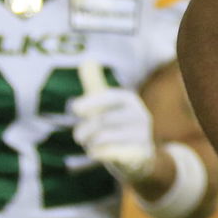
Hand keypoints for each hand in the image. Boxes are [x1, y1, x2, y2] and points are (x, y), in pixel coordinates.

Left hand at [70, 60, 157, 182]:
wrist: (141, 156)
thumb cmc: (117, 125)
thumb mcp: (108, 104)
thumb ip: (96, 85)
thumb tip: (87, 60)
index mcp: (130, 100)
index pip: (110, 96)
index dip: (91, 101)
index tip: (74, 108)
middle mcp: (140, 116)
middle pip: (103, 120)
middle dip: (84, 129)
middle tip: (78, 137)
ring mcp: (142, 136)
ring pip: (105, 138)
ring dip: (91, 143)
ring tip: (90, 144)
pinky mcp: (140, 154)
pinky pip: (111, 154)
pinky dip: (98, 154)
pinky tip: (96, 153)